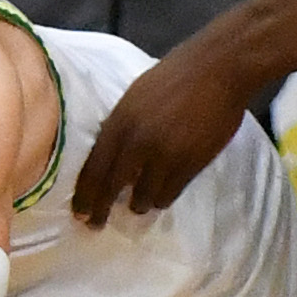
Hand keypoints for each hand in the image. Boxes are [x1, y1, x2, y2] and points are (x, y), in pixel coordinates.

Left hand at [71, 31, 254, 225]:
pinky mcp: (190, 164)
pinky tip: (160, 196)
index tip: (79, 212)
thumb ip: (120, 126)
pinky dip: (162, 198)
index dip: (85, 194)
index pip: (94, 167)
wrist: (217, 70)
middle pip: (112, 187)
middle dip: (101, 210)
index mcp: (119, 121)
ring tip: (138, 205)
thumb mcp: (134, 97)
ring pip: (143, 197)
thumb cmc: (174, 77)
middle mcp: (137, 142)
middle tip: (94, 225)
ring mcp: (165, 156)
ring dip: (138, 204)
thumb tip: (110, 154)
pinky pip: (169, 194)